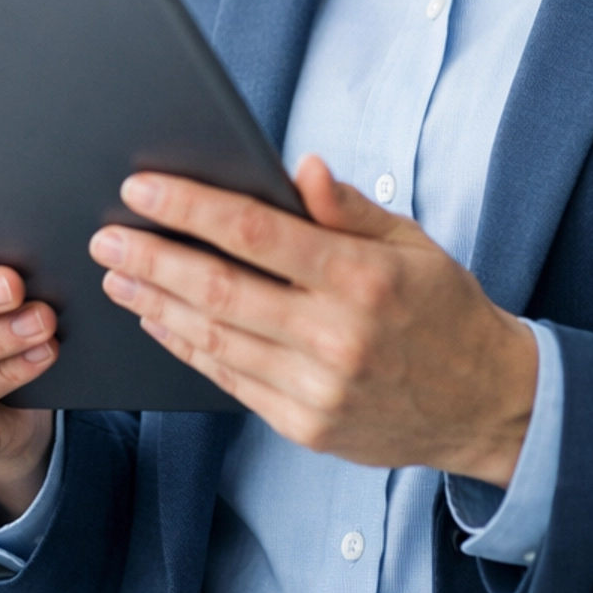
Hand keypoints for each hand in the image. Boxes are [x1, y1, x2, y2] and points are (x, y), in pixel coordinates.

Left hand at [89, 157, 537, 482]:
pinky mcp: (305, 426)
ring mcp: (317, 388)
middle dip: (152, 258)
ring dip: (155, 305)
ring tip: (117, 277)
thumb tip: (299, 166)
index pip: (257, 234)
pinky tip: (159, 322)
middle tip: (107, 236)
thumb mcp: (411, 243)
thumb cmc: (444, 310)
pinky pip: (229, 380)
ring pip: (214, 339)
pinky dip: (186, 348)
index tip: (143, 186)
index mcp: (362, 279)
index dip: (192, 207)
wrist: (485, 404)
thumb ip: (346, 207)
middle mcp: (335, 336)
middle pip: (219, 290)